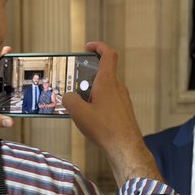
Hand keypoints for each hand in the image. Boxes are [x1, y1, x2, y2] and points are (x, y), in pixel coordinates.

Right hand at [62, 41, 160, 183]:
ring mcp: (122, 100)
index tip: (87, 47)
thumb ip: (70, 100)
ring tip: (77, 104)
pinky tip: (88, 117)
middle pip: (102, 73)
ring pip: (105, 89)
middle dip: (86, 76)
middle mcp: (117, 88)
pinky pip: (109, 101)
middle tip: (73, 84)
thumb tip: (68, 97)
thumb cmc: (105, 129)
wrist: (125, 147)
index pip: (108, 54)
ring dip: (91, 92)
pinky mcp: (123, 112)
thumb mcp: (79, 113)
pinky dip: (98, 103)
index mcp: (107, 82)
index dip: (98, 46)